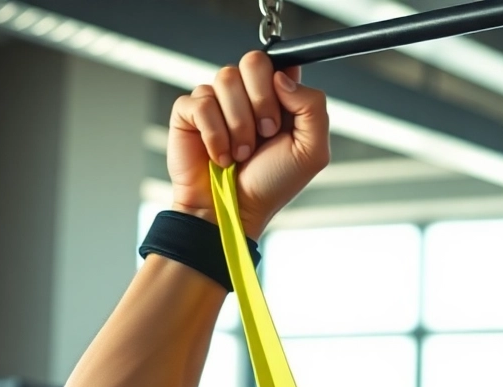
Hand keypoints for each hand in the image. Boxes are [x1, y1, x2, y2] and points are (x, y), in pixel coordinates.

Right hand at [166, 51, 329, 239]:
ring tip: (242, 152)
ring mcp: (217, 100)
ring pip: (226, 79)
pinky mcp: (189, 112)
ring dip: (239, 125)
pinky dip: (215, 135)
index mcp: (279, 98)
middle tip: (266, 134)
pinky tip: (220, 156)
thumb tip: (283, 76)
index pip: (281, 61)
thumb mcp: (312, 151)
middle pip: (253, 61)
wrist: (235, 209)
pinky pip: (201, 102)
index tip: (285, 110)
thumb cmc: (272, 183)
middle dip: (263, 102)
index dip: (283, 79)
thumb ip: (313, 107)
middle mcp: (248, 94)